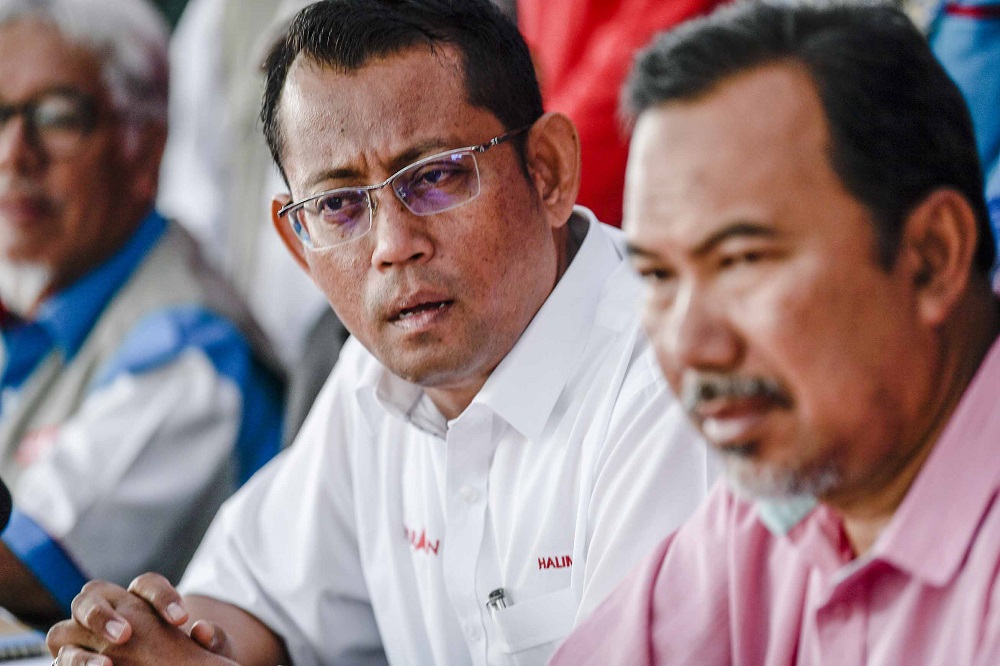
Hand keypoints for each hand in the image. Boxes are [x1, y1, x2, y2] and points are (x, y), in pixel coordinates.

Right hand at [46, 576, 236, 665]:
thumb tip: (202, 630)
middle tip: (125, 635)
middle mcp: (105, 611)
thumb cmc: (187, 657)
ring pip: (64, 628)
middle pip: (92, 595)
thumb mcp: (207, 650)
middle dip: (103, 613)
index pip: (146, 585)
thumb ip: (210, 639)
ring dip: (81, 645)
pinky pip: (61, 660)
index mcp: (139, 599)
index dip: (163, 597)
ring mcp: (81, 638)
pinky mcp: (70, 662)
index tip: (182, 620)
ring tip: (107, 665)